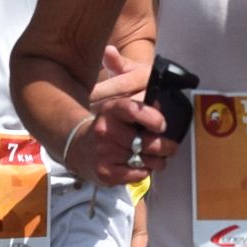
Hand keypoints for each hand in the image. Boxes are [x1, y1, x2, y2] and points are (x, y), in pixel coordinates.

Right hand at [77, 43, 172, 185]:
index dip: (152, 118)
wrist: (76, 147)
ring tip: (160, 158)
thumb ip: (128, 83)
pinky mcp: (105, 172)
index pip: (133, 109)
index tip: (162, 125)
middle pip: (145, 142)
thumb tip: (136, 71)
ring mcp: (104, 152)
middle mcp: (105, 131)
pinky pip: (137, 174)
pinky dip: (145, 172)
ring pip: (144, 160)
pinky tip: (143, 166)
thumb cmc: (106, 124)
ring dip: (158, 161)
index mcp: (110, 110)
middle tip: (170, 147)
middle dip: (165, 146)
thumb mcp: (114, 99)